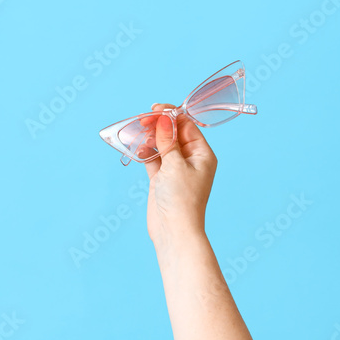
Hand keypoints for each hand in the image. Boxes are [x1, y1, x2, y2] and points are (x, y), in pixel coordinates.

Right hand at [143, 103, 217, 248]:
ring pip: (161, 144)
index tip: (155, 109)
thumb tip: (164, 118)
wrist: (174, 230)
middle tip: (142, 120)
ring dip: (150, 137)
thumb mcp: (175, 164)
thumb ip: (167, 140)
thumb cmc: (182, 199)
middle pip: (173, 133)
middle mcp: (190, 159)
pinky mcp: (161, 178)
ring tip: (137, 132)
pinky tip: (137, 147)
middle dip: (158, 125)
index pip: (187, 126)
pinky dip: (144, 151)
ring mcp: (175, 168)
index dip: (171, 115)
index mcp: (202, 154)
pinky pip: (152, 158)